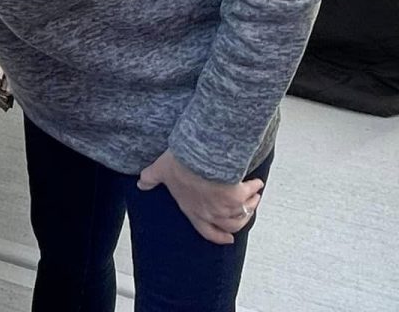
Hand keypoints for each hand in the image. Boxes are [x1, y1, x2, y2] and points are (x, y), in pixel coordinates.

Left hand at [138, 150, 263, 244]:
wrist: (199, 157)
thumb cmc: (179, 165)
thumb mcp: (160, 171)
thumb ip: (150, 178)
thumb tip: (141, 184)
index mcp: (193, 211)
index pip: (206, 231)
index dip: (217, 237)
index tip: (227, 239)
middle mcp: (211, 213)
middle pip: (230, 226)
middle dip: (239, 223)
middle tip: (244, 218)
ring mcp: (226, 206)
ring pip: (242, 214)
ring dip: (250, 207)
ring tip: (254, 199)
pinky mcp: (238, 195)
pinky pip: (250, 195)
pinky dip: (255, 191)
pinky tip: (257, 185)